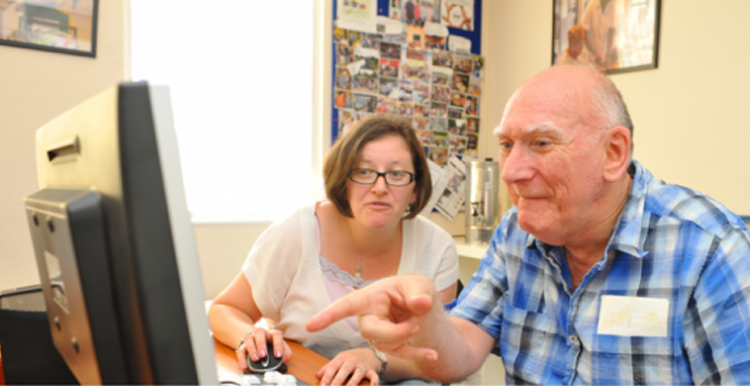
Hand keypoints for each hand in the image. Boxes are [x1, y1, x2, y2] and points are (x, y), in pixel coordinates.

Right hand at [235, 327, 292, 370]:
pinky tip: (245, 366)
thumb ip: (286, 353)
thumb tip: (285, 360)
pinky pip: (240, 350)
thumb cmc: (271, 344)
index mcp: (271, 333)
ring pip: (248, 339)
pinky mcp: (243, 346)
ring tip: (256, 359)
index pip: (276, 335)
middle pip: (259, 332)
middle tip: (263, 355)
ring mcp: (251, 338)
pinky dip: (242, 359)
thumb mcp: (280, 346)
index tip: (278, 355)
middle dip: (261, 344)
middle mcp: (261, 333)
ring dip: (252, 349)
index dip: (278, 345)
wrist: (256, 339)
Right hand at [306, 275, 438, 360]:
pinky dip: (419, 354)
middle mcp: (368, 316)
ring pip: (384, 345)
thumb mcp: (418, 285)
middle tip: (415, 324)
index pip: (346, 305)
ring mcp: (377, 332)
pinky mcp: (390, 345)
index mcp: (369, 297)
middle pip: (369, 331)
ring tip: (419, 323)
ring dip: (407, 339)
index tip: (311, 325)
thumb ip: (418, 294)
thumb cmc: (412, 290)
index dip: (328, 315)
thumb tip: (421, 304)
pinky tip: (432, 354)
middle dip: (393, 332)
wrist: (420, 304)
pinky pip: (400, 354)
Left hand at [316, 348, 380, 385]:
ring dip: (353, 382)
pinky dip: (374, 382)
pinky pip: (373, 376)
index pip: (333, 366)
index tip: (323, 385)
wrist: (368, 353)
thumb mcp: (338, 360)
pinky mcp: (372, 370)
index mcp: (342, 358)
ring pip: (358, 373)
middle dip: (338, 379)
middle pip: (345, 369)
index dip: (327, 376)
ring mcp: (362, 365)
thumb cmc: (350, 359)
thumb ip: (328, 368)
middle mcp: (352, 360)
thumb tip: (316, 375)